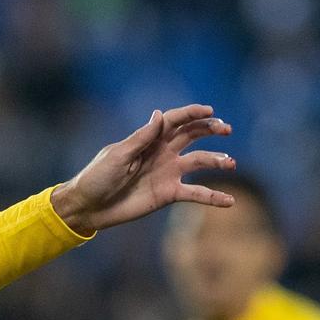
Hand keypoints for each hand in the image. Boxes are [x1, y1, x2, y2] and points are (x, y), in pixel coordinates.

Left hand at [49, 105, 235, 234]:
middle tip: (226, 129)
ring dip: (217, 160)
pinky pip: (196, 193)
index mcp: (148, 139)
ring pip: (200, 161)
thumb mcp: (117, 155)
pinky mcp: (169, 194)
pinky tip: (230, 202)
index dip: (192, 114)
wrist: (89, 207)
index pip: (175, 121)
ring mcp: (168, 173)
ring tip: (231, 163)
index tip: (210, 111)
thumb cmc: (97, 177)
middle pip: (192, 135)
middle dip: (210, 130)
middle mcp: (162, 153)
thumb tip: (159, 115)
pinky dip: (213, 197)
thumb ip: (141, 138)